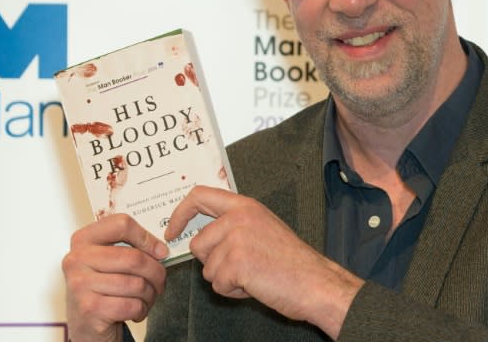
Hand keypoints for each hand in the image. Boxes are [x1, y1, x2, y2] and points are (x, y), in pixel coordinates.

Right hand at [62, 214, 169, 341]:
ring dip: (150, 295)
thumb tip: (161, 250)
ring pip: (137, 284)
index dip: (147, 238)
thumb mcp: (110, 261)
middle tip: (160, 281)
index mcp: (83, 239)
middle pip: (134, 258)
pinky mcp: (89, 308)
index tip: (160, 251)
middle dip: (157, 273)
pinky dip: (141, 310)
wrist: (86, 325)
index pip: (122, 224)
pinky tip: (135, 311)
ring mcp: (80, 284)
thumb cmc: (103, 288)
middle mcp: (77, 259)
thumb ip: (130, 247)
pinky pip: (132, 305)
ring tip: (146, 298)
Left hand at [165, 186, 363, 338]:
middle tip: (243, 267)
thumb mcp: (262, 227)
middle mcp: (239, 217)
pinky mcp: (236, 262)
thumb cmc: (291, 261)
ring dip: (226, 279)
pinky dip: (233, 291)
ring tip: (254, 274)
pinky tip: (256, 284)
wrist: (314, 281)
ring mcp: (237, 239)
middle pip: (198, 244)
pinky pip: (217, 284)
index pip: (199, 196)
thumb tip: (200, 235)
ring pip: (207, 268)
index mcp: (246, 206)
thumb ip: (234, 224)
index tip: (172, 231)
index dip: (180, 214)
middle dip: (213, 262)